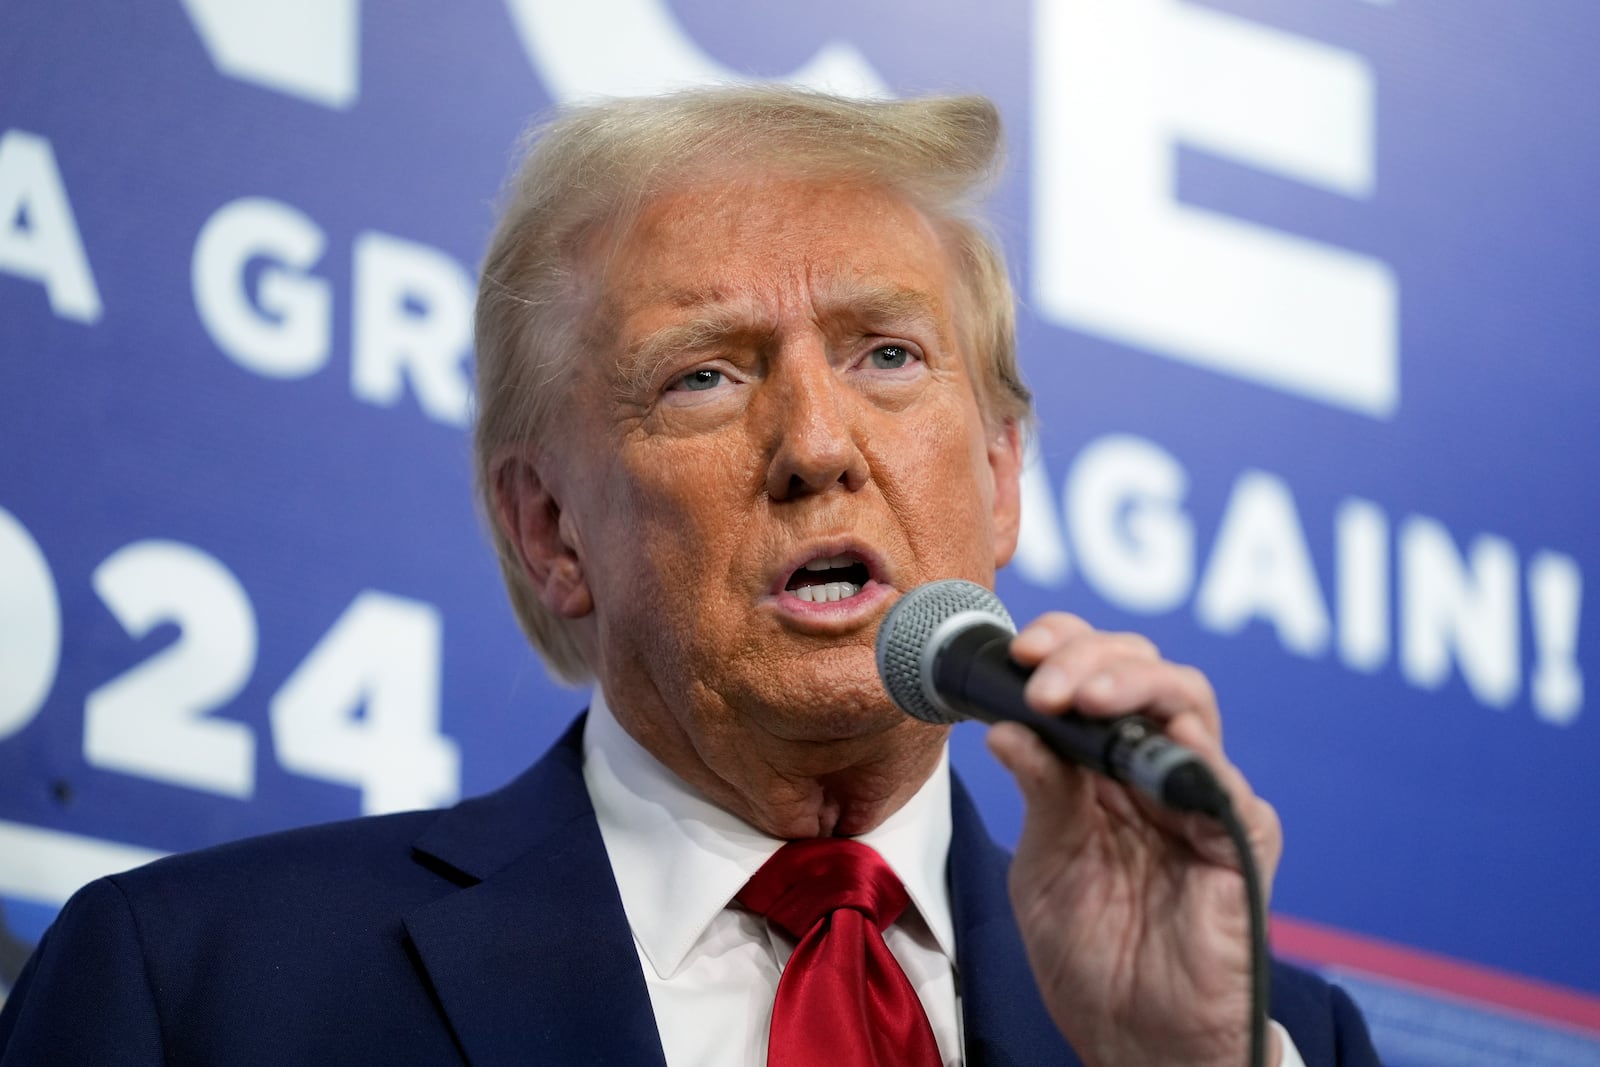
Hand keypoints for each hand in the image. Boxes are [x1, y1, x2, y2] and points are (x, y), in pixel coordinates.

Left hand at [986, 613, 1282, 1066]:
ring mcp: (1199, 797)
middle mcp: (1154, 768)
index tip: (1020, 652)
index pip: (1095, 673)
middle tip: (1044, 680)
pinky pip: (1224, 779)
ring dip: (1134, 683)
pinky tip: (1148, 745)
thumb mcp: (1044, 861)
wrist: (1133, 1038)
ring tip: (1085, 696)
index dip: (1065, 645)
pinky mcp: (1239, 838)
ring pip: (1188, 701)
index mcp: (1102, 765)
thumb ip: (1040, 791)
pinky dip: (1186, 751)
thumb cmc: (1089, 952)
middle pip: (1143, 670)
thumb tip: (1006, 725)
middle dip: (1090, 656)